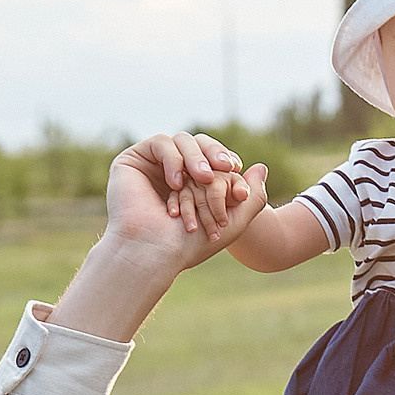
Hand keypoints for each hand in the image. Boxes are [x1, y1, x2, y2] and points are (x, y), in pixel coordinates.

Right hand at [107, 132, 267, 265]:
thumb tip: (262, 167)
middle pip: (198, 144)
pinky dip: (173, 159)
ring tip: (203, 180)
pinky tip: (177, 183)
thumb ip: (252, 196)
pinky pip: (160, 143)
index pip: (212, 158)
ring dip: (196, 158)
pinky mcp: (132, 161)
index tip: (234, 169)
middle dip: (214, 153)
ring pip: (181, 141)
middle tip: (226, 167)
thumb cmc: (189, 245)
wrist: (154, 253)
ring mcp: (151, 166)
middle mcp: (171, 172)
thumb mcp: (232, 221)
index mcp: (190, 184)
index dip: (224, 158)